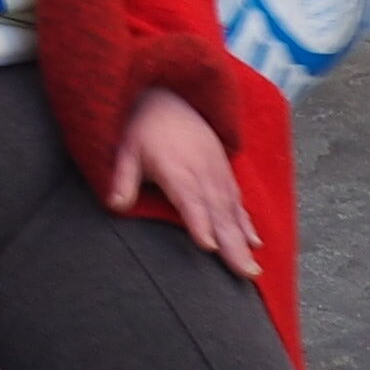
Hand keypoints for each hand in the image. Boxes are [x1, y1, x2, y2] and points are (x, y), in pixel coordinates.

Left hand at [104, 85, 262, 279]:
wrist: (167, 95)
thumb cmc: (141, 127)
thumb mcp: (125, 149)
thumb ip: (122, 178)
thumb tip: (115, 205)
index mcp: (177, 168)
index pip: (190, 199)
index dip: (199, 222)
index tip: (209, 247)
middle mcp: (202, 171)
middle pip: (218, 212)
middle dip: (232, 245)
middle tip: (245, 274)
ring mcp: (216, 171)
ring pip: (232, 210)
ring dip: (243, 241)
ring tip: (252, 270)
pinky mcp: (222, 170)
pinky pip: (237, 199)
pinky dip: (246, 222)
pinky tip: (255, 243)